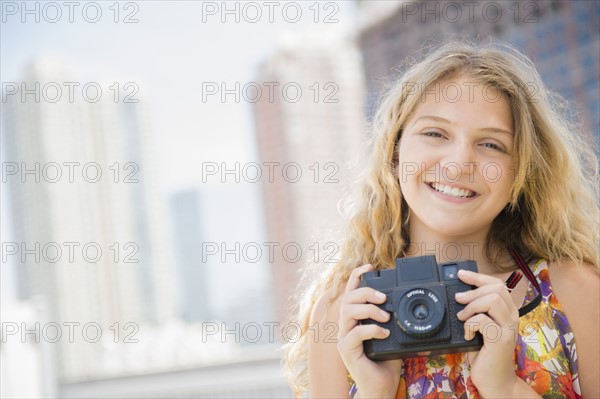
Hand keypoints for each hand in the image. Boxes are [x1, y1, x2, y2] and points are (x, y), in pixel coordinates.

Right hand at [337, 264, 402, 397]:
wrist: (381, 387)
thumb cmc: (386, 361)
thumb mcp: (392, 334)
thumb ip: (392, 319)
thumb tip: (407, 303)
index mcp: (355, 318)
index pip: (351, 291)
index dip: (357, 276)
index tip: (370, 267)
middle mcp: (346, 325)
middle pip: (348, 298)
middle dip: (366, 292)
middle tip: (384, 298)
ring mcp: (344, 337)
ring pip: (348, 311)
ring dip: (369, 309)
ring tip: (386, 317)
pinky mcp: (346, 350)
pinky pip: (355, 333)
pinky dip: (371, 329)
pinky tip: (384, 332)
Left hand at [456, 269, 539, 397]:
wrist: (495, 380)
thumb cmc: (484, 353)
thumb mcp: (480, 327)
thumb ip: (477, 311)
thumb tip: (459, 294)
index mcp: (507, 311)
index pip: (497, 284)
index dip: (477, 277)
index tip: (461, 275)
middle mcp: (512, 317)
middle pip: (495, 288)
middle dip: (472, 291)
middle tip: (458, 301)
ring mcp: (508, 328)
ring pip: (492, 300)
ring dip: (471, 307)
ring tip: (463, 318)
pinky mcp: (501, 340)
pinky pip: (483, 321)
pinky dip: (470, 325)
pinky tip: (468, 335)